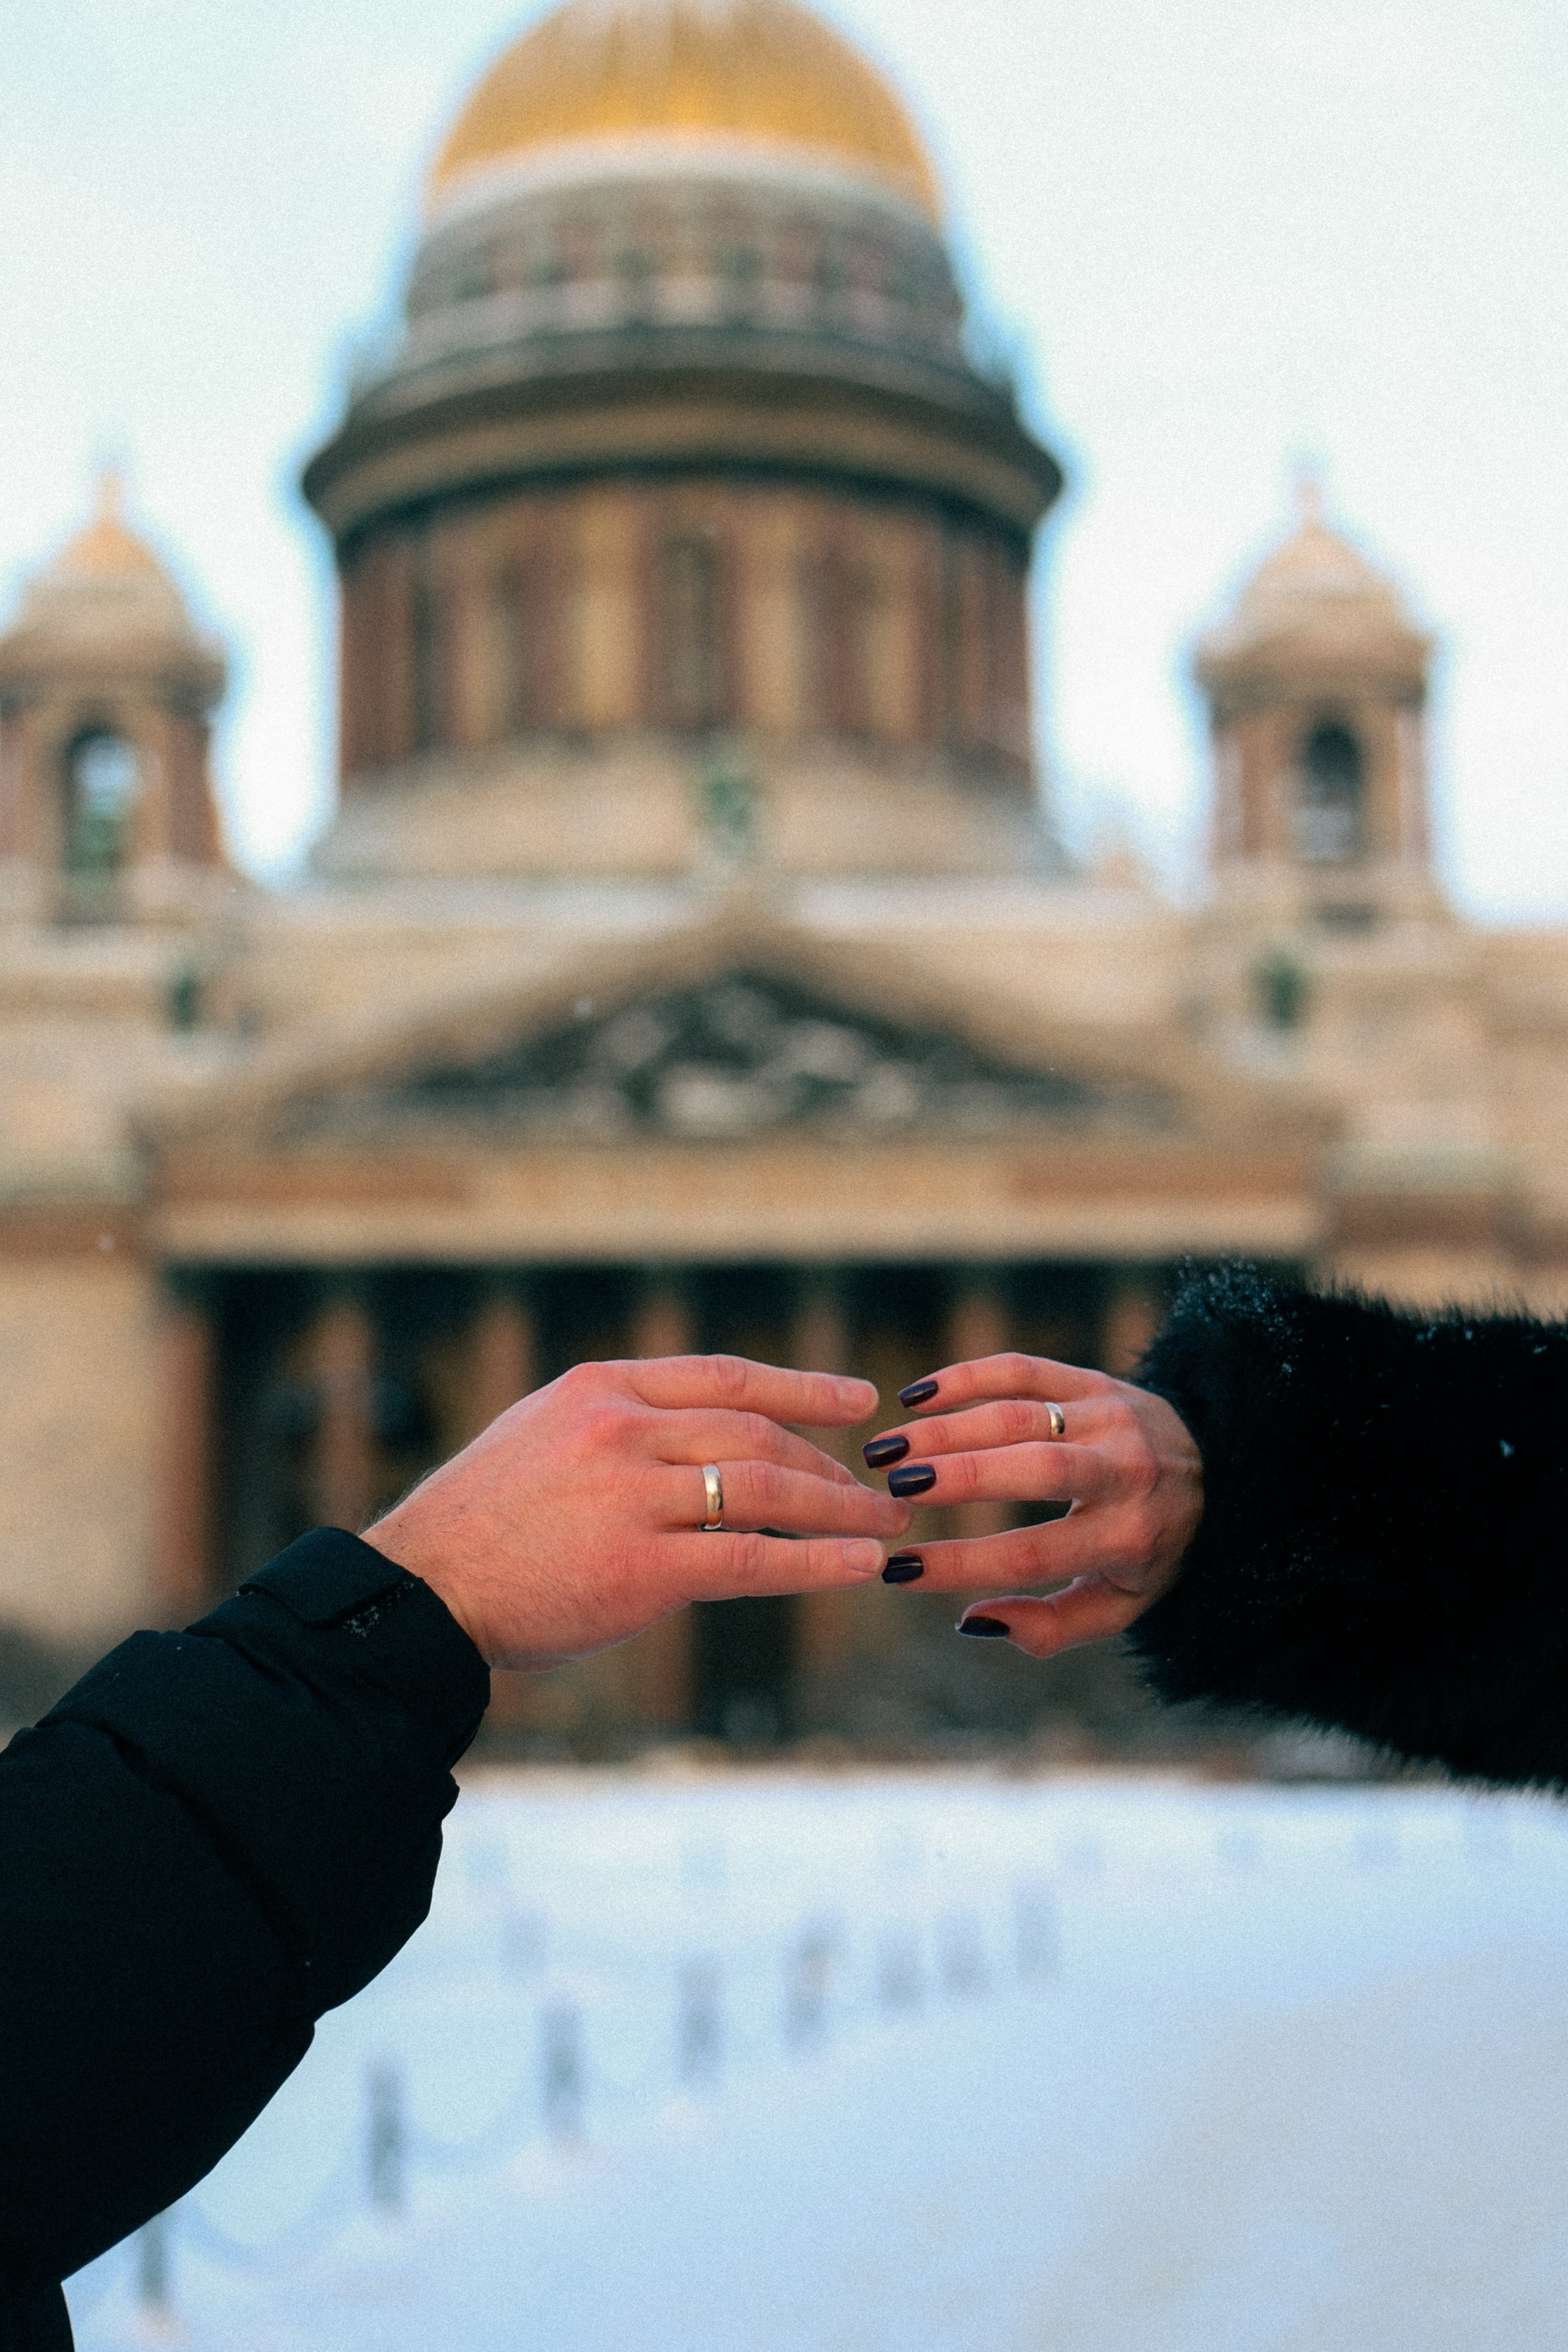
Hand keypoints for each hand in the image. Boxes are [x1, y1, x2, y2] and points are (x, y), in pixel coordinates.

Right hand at [366, 1354, 911, 1669]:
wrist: (420, 1589)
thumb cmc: (481, 1522)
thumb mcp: (542, 1436)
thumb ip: (618, 1426)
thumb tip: (698, 1435)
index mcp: (599, 1389)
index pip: (723, 1376)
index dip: (800, 1386)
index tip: (858, 1400)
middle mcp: (621, 1430)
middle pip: (756, 1433)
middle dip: (826, 1463)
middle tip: (874, 1489)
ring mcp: (632, 1498)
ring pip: (767, 1490)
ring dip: (839, 1509)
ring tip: (884, 1526)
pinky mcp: (641, 1570)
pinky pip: (752, 1560)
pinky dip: (817, 1562)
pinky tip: (860, 1567)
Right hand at [861, 1352, 1201, 1655]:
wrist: (1216, 1473)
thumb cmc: (1147, 1549)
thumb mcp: (1118, 1605)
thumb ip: (1051, 1626)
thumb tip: (973, 1619)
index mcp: (1129, 1537)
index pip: (1034, 1554)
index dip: (963, 1564)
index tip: (900, 1570)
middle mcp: (1126, 1472)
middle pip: (1035, 1469)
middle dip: (958, 1477)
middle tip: (891, 1486)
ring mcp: (1111, 1418)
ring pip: (1022, 1415)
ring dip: (947, 1428)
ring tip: (885, 1450)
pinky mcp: (1095, 1379)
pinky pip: (1026, 1369)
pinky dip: (968, 1377)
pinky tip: (916, 1398)